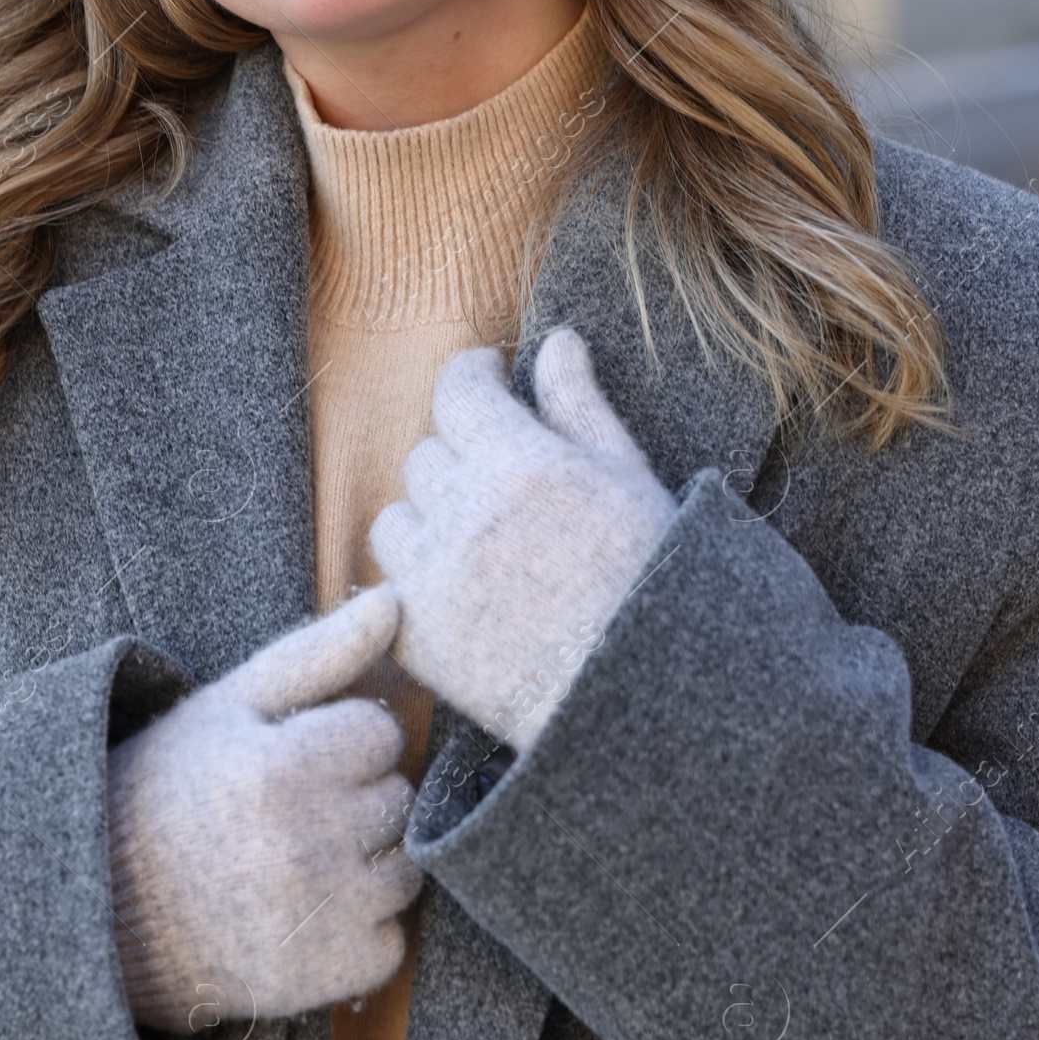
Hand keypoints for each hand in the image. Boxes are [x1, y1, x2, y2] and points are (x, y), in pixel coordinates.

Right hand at [107, 587, 421, 1033]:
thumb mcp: (228, 706)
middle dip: (352, 800)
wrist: (100, 918)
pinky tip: (301, 919)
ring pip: (405, 870)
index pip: (380, 733)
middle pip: (396, 799)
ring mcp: (319, 918)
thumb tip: (397, 601)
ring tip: (294, 864)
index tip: (289, 760)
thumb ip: (320, 652)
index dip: (337, 741)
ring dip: (365, 866)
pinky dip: (358, 935)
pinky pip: (390, 942)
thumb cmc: (168, 793)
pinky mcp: (325, 980)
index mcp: (283, 767)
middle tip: (284, 815)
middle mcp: (307, 844)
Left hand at [370, 328, 676, 753]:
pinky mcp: (418, 640)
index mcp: (523, 464)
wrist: (642, 699)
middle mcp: (467, 514)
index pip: (458, 391)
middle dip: (459, 457)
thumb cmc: (652, 581)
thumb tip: (557, 340)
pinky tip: (459, 595)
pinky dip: (413, 585)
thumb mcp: (628, 479)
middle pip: (426, 456)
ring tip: (475, 543)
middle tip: (500, 481)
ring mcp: (435, 579)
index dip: (471, 377)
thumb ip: (580, 406)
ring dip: (426, 521)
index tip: (487, 380)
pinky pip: (386, 589)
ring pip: (394, 520)